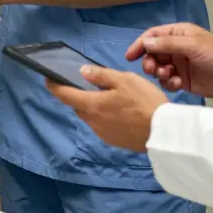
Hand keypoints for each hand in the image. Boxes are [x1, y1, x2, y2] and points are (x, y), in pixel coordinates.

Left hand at [47, 66, 167, 152]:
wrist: (164, 132)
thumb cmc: (144, 102)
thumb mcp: (125, 80)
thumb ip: (101, 76)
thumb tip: (82, 71)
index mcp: (92, 105)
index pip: (65, 95)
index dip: (55, 87)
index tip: (48, 79)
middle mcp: (93, 121)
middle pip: (78, 106)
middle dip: (78, 96)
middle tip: (87, 86)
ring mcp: (103, 133)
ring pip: (90, 117)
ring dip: (92, 107)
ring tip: (107, 98)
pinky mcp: (114, 141)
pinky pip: (101, 126)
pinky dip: (103, 117)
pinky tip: (118, 112)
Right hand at [125, 23, 212, 98]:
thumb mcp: (193, 45)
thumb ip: (168, 44)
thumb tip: (145, 42)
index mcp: (179, 34)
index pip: (153, 36)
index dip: (140, 44)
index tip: (130, 56)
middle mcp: (177, 48)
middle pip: (153, 53)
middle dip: (150, 62)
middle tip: (153, 70)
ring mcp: (180, 65)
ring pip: (158, 68)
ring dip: (160, 73)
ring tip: (169, 77)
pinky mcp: (184, 80)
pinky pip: (167, 81)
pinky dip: (168, 83)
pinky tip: (178, 84)